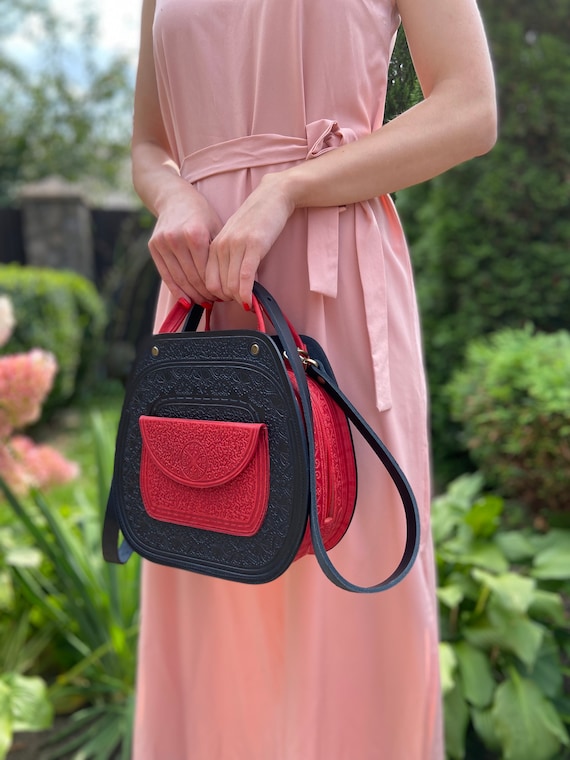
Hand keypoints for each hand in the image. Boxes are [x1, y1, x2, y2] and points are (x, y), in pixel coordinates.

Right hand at [148, 186, 222, 304]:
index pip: (206, 271)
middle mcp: (177, 239)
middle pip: (192, 277)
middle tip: (213, 302)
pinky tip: (186, 301)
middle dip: (204, 294)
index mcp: (195, 234)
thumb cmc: (201, 213)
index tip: (223, 297)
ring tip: (202, 302)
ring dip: (191, 295)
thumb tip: (233, 281)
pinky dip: (176, 290)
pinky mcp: (153, 246)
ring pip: (179, 279)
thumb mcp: (215, 227)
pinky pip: (166, 275)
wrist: (173, 197)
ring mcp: (163, 243)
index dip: (215, 287)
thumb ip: (219, 253)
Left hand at [205, 173, 295, 306]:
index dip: (219, 296)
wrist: (272, 196)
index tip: (231, 299)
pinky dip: (247, 293)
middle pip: (219, 287)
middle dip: (231, 299)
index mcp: (214, 246)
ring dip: (240, 299)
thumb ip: (228, 258)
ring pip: (231, 285)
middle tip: (243, 301)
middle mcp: (221, 246)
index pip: (208, 282)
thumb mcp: (234, 238)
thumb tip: (229, 286)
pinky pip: (246, 277)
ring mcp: (237, 245)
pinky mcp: (254, 245)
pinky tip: (251, 301)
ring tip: (249, 301)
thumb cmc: (256, 219)